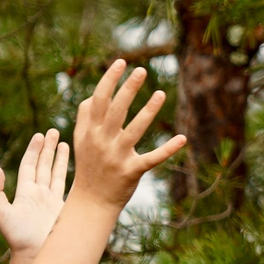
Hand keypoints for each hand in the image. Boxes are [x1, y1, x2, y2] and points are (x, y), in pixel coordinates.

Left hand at [0, 128, 69, 253]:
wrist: (36, 255)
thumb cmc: (17, 237)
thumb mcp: (1, 214)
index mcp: (24, 192)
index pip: (29, 165)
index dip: (34, 150)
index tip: (40, 135)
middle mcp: (38, 194)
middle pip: (43, 165)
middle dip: (48, 148)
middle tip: (53, 131)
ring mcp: (52, 201)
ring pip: (57, 174)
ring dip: (60, 158)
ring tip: (65, 142)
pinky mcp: (64, 208)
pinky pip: (69, 187)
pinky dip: (72, 175)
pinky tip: (78, 166)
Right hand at [67, 60, 186, 209]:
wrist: (91, 201)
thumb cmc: (89, 165)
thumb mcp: (81, 140)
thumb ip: (84, 117)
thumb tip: (93, 94)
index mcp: (90, 131)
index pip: (99, 100)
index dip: (109, 80)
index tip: (120, 62)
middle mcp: (102, 141)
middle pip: (116, 110)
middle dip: (128, 89)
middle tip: (141, 70)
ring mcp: (117, 157)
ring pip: (134, 130)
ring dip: (148, 111)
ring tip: (161, 93)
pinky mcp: (132, 172)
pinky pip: (152, 158)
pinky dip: (167, 150)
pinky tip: (182, 139)